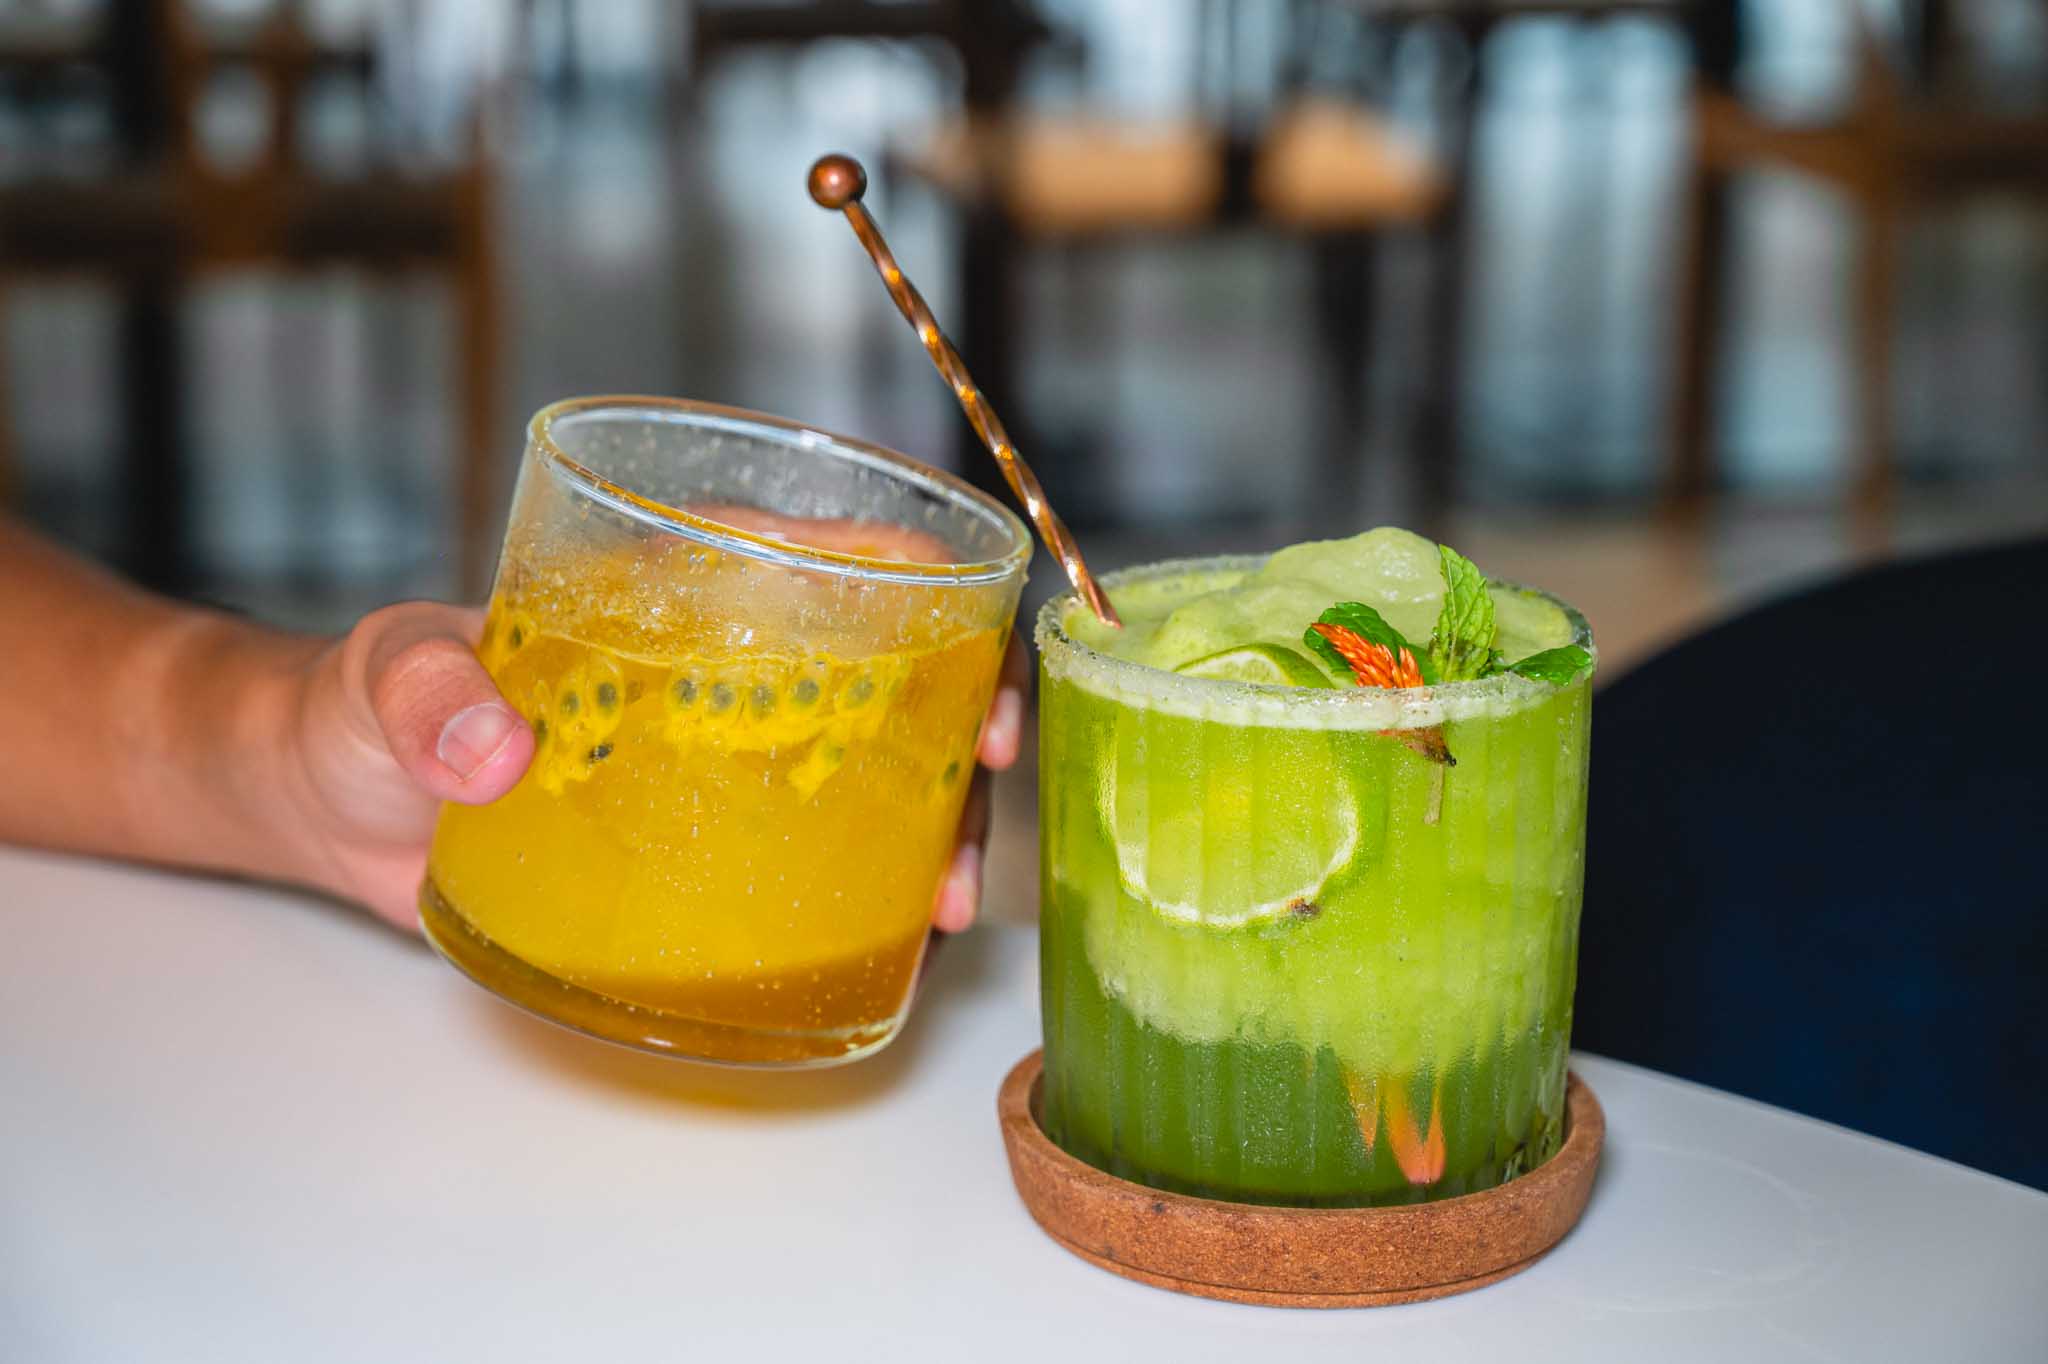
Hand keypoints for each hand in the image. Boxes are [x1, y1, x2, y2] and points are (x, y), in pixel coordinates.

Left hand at [283, 605, 1028, 934]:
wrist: (325, 808)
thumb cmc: (354, 705)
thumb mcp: (379, 677)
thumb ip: (423, 694)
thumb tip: (494, 753)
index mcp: (660, 591)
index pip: (810, 552)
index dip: (913, 577)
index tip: (969, 631)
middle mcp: (708, 672)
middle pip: (874, 667)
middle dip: (957, 708)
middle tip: (989, 768)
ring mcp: (708, 765)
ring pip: (859, 771)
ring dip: (927, 820)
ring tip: (943, 894)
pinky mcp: (689, 849)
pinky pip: (799, 859)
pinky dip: (860, 893)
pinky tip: (892, 936)